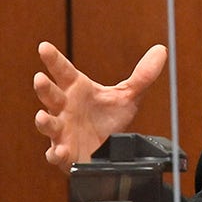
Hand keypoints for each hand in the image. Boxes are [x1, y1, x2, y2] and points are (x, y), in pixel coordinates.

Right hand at [32, 41, 167, 169]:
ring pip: (48, 124)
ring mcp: (62, 131)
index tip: (44, 47)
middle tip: (40, 78)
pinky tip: (58, 152)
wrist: (107, 151)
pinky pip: (57, 154)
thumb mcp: (128, 96)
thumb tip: (161, 50)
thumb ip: (143, 75)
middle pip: (51, 96)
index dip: (54, 59)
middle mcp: (65, 109)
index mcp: (77, 90)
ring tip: (42, 116)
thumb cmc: (108, 119)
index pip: (63, 71)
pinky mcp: (65, 153)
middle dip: (44, 88)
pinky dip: (56, 154)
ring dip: (43, 121)